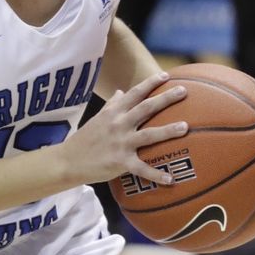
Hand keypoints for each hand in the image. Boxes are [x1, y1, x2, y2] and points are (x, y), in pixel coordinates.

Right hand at [61, 72, 188, 185]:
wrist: (68, 161)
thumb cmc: (85, 139)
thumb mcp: (97, 118)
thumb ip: (112, 104)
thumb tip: (122, 90)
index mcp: (113, 112)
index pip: (134, 93)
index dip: (150, 83)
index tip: (166, 75)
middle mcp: (118, 124)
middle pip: (146, 108)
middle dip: (165, 98)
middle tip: (183, 91)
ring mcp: (120, 143)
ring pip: (148, 135)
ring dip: (168, 131)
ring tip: (185, 127)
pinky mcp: (120, 162)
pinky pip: (142, 169)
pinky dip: (156, 175)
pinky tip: (171, 179)